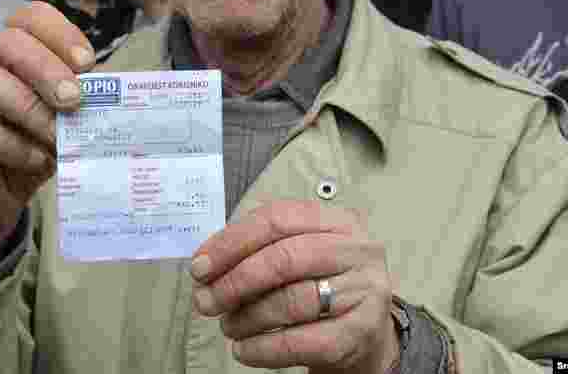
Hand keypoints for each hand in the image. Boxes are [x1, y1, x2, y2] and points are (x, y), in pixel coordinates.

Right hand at [0, 2, 93, 291]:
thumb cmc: (27, 150)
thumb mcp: (58, 121)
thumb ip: (74, 101)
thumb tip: (111, 92)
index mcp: (6, 47)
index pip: (29, 17)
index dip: (60, 34)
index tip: (89, 64)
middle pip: (9, 42)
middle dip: (48, 70)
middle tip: (76, 102)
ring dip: (30, 110)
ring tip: (58, 139)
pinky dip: (6, 142)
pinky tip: (33, 159)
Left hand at [190, 201, 399, 372]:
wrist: (366, 333)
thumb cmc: (322, 286)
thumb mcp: (298, 254)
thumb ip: (257, 250)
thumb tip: (206, 263)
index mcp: (336, 221)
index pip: (277, 219)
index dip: (232, 242)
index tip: (201, 266)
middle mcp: (357, 250)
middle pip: (284, 259)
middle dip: (235, 281)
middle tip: (206, 300)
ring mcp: (364, 291)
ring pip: (292, 301)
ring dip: (247, 317)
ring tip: (228, 325)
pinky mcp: (361, 332)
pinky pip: (302, 342)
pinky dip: (263, 348)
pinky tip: (244, 349)